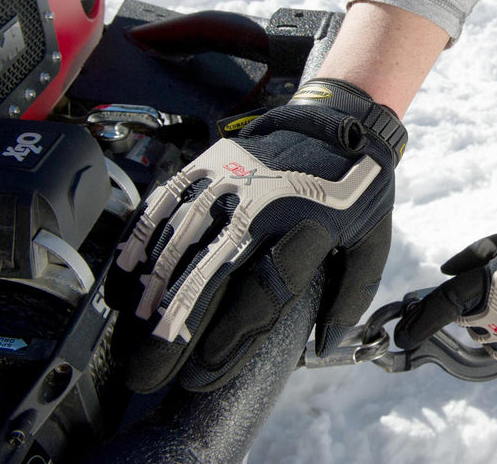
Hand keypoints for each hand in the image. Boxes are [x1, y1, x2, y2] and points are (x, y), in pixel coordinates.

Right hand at [105, 79, 405, 391]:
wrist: (335, 119)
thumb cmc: (355, 189)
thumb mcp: (373, 240)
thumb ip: (353, 295)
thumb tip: (329, 346)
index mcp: (309, 229)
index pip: (264, 293)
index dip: (231, 338)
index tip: (203, 375)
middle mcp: (263, 207)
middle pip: (207, 274)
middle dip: (172, 331)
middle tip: (148, 376)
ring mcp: (229, 183)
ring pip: (176, 246)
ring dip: (148, 299)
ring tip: (131, 343)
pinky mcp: (205, 168)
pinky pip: (162, 210)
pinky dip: (138, 250)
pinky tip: (123, 285)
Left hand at [394, 228, 496, 358]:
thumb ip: (468, 257)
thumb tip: (443, 273)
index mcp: (485, 283)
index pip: (443, 306)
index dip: (419, 322)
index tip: (403, 336)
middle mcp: (494, 312)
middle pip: (461, 320)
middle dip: (465, 310)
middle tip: (486, 296)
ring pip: (479, 334)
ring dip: (484, 322)